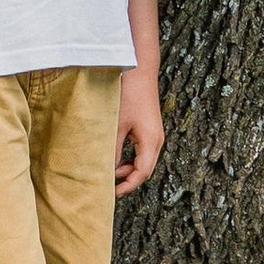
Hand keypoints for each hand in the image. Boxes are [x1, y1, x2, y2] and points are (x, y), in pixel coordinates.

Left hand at [115, 70, 163, 195]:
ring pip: (144, 160)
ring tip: (108, 170)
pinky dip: (130, 158)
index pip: (142, 173)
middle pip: (145, 169)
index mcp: (151, 141)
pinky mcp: (149, 127)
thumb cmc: (128, 94)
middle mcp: (156, 139)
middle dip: (127, 179)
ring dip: (128, 168)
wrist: (139, 69)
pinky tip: (115, 156)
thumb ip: (112, 150)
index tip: (111, 194)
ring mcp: (154, 133)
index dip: (127, 186)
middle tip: (107, 185)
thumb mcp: (116, 125)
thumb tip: (107, 171)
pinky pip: (142, 150)